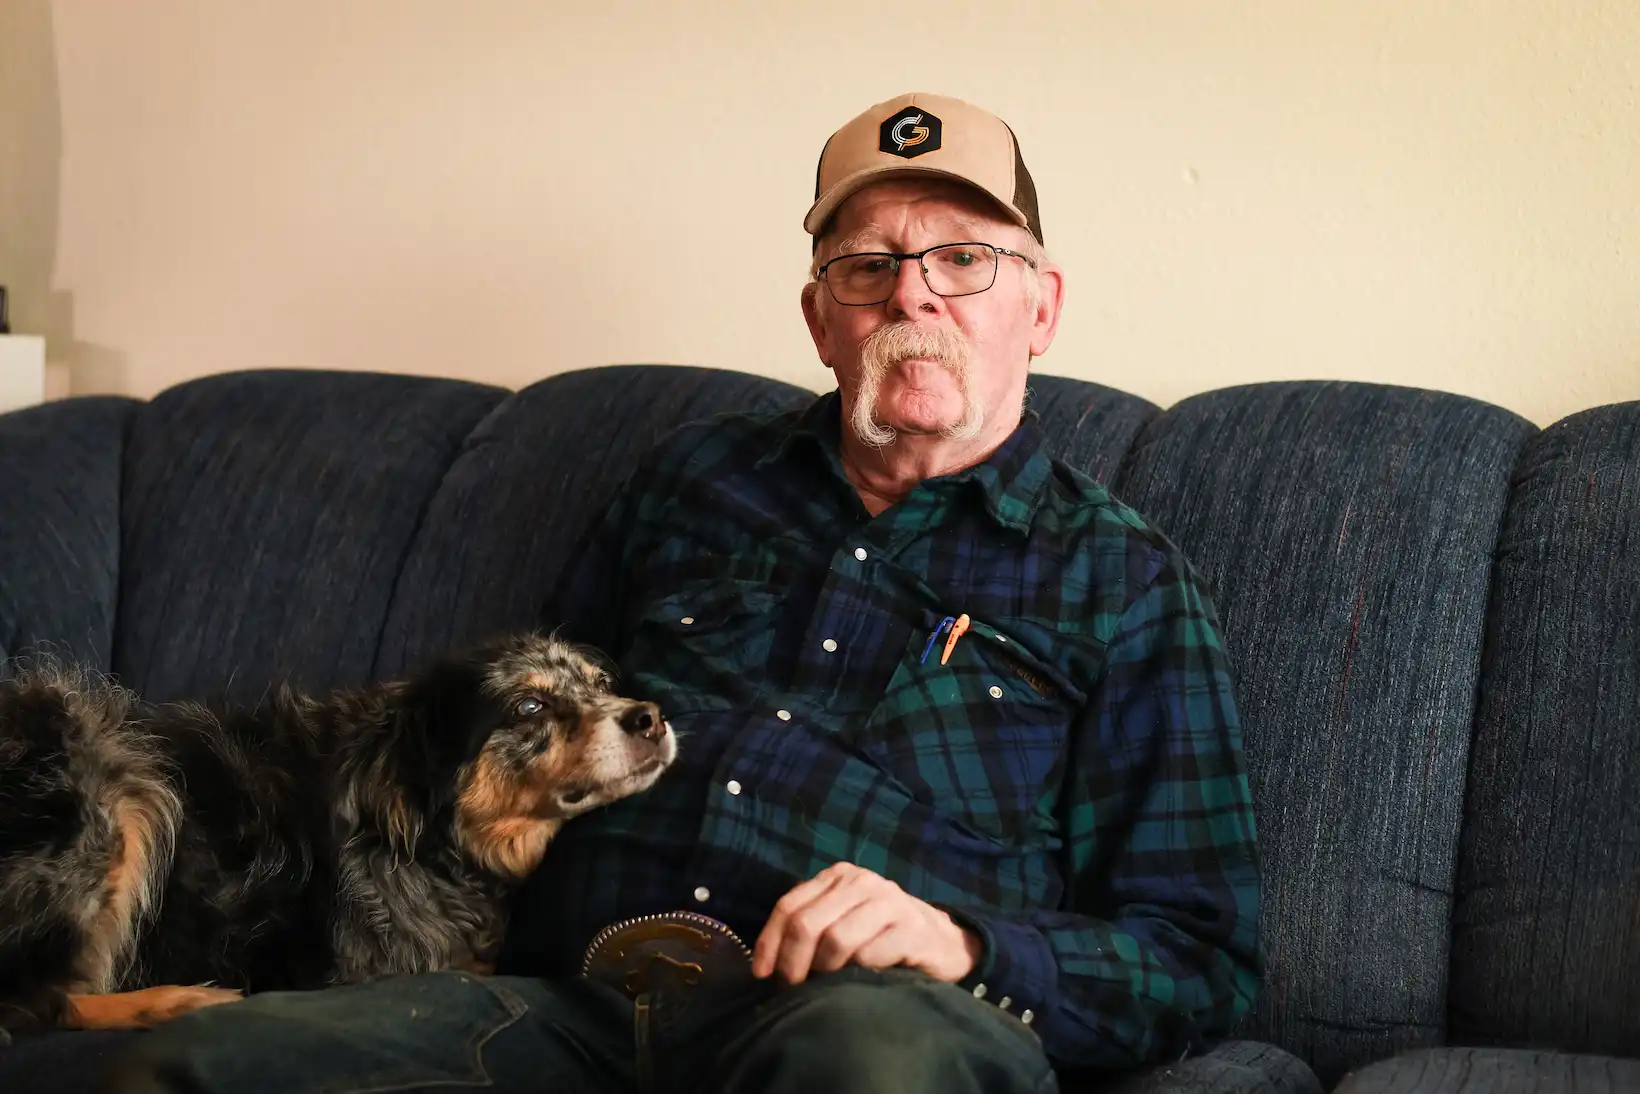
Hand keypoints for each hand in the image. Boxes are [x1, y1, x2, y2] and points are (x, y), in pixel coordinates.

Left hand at [752, 861, 982, 984]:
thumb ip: (810, 928)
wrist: (942, 941)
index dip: (769, 942)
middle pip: (807, 923)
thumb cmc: (882, 936)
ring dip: (824, 971)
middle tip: (792, 990)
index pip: (788, 905)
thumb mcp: (842, 921)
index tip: (761, 975)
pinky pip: (869, 955)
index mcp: (838, 876)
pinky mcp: (911, 928)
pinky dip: (857, 974)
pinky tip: (860, 982)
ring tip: (825, 989)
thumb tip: (766, 965)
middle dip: (792, 963)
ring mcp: (889, 902)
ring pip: (836, 939)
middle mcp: (861, 882)